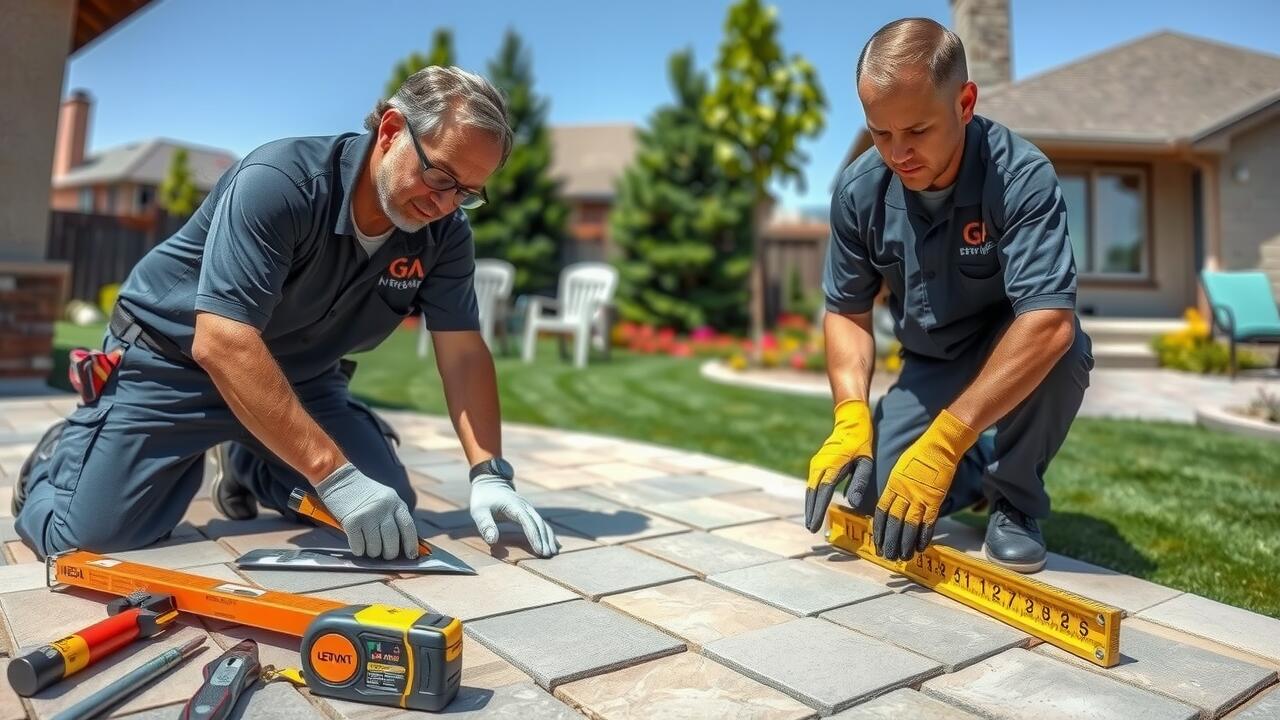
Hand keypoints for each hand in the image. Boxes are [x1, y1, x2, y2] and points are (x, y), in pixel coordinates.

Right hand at [316, 463, 417, 559]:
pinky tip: (358, 546)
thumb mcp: (385, 499)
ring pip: (375, 547)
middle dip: (389, 553)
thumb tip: (402, 544)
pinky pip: (359, 546)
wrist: (340, 479)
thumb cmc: (363, 493)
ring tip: (369, 548)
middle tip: (384, 555)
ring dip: (372, 553)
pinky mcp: (352, 521)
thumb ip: (394, 516)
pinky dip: (359, 550)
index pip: (408, 527)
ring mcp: (368, 515)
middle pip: (392, 541)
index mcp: (396, 503)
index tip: (411, 556)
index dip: (411, 545)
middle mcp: (384, 509)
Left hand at [470, 474, 559, 557]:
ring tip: (553, 553)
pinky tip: (554, 544)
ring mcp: (528, 508)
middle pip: (538, 523)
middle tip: (548, 556)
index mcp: (513, 506)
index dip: (534, 536)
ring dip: (548, 538)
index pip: (527, 521)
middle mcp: (525, 506)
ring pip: (542, 523)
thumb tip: (493, 540)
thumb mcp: (479, 512)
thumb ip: (485, 525)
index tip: (539, 550)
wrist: (490, 482)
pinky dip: (548, 533)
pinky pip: (541, 523)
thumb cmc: (483, 499)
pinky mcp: (529, 511)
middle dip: (544, 540)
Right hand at [805, 399, 873, 531]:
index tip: (814, 526)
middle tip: (811, 529)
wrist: (850, 421)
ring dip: (810, 505)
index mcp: (832, 465)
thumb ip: (859, 482)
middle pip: (812, 493)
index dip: (817, 511)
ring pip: (810, 489)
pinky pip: (812, 483)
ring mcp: (816, 463)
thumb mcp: (866, 462)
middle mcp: (820, 465)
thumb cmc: (861, 442)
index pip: (822, 493)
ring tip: (811, 522)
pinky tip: (814, 506)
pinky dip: (812, 496)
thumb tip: (852, 503)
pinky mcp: (817, 463)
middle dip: (810, 512)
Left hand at [874, 410, 977, 560]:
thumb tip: (891, 505)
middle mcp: (903, 494)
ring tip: (902, 557)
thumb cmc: (918, 456)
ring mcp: (919, 498)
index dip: (878, 530)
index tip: (876, 542)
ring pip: (908, 526)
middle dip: (889, 542)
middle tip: (887, 556)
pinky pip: (928, 522)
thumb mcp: (899, 471)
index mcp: (892, 486)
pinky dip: (923, 536)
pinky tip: (920, 548)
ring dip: (904, 544)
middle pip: (893, 523)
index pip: (881, 513)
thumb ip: (894, 489)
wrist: (938, 446)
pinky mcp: (935, 500)